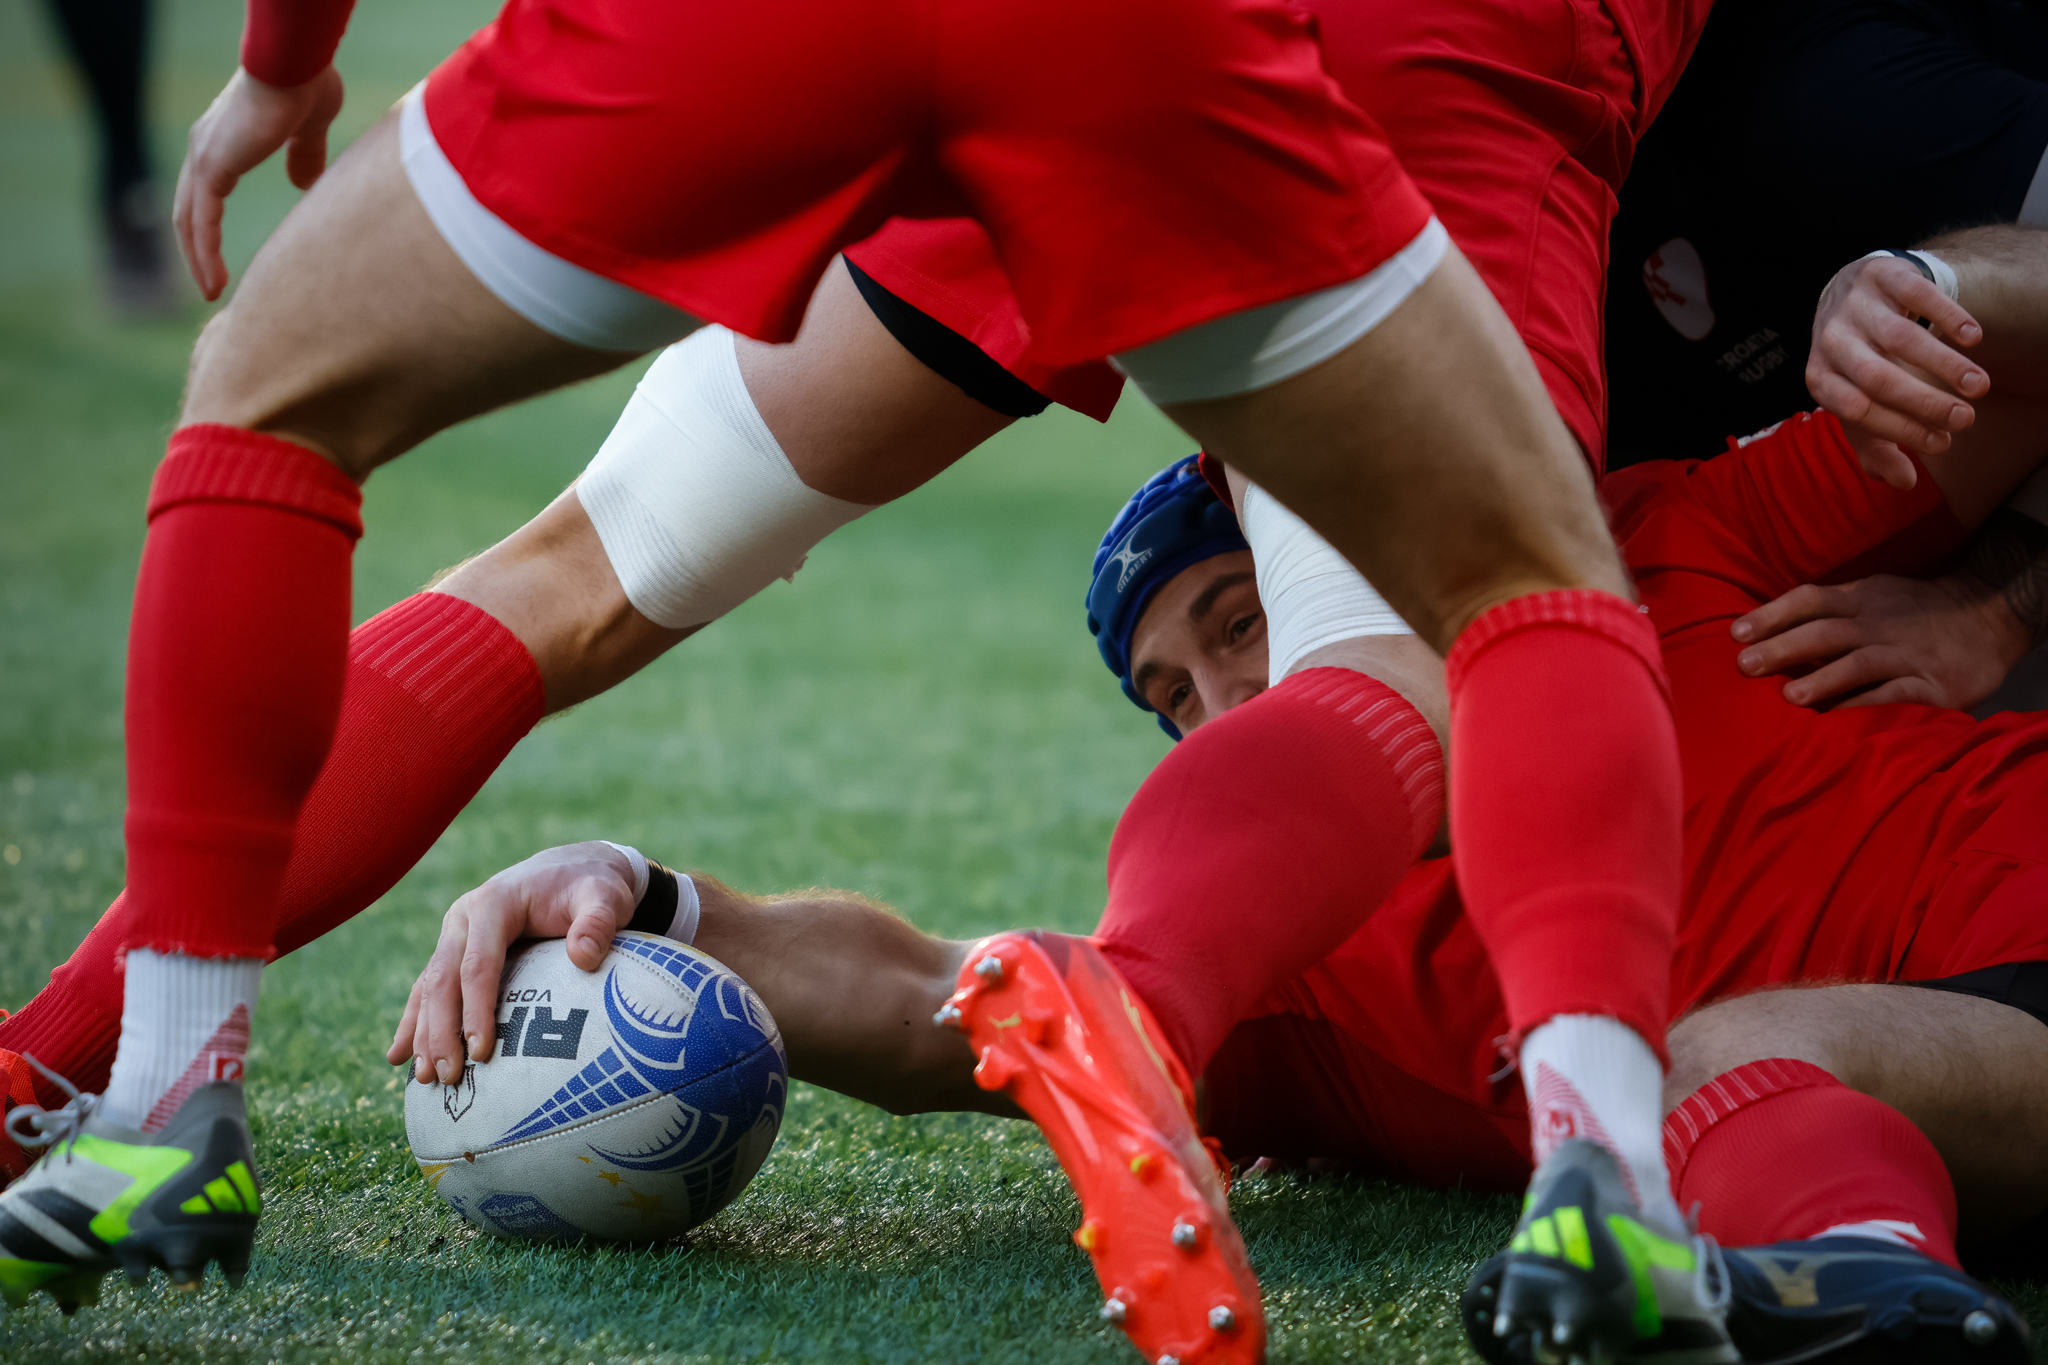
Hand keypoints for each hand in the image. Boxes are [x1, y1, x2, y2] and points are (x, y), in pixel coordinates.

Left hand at [173, 65, 345, 299]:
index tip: (221, 257)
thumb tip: (303, 184)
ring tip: (212, 292)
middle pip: (188, 212)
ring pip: (189, 221)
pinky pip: (201, 221)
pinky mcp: (213, 167)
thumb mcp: (308, 131)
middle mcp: (204, 149)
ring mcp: (204, 158)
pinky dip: (204, 253)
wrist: (295, 66)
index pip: (204, 194)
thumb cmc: (305, 85)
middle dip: (196, 250)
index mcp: (222, 142)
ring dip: (198, 260)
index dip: (208, 227)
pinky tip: (214, 280)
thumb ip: (303, 156)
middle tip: (211, 285)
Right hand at [386, 841, 639, 1084]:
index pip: (478, 964)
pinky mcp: (455, 953)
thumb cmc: (590, 888)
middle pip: (443, 980)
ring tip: (423, 1079)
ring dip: (423, 1034)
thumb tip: (584, 957)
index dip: (477, 1008)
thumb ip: (598, 922)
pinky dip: (415, 1022)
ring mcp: (455, 937)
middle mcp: (464, 920)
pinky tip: (400, 1056)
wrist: (572, 871)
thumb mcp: (605, 896)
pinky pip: (428, 990)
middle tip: (448, 1076)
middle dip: (441, 1030)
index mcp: (494, 904)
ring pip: (429, 988)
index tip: (481, 1051)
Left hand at [1731, 574, 2026, 709]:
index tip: (1735, 633)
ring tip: (1788, 698)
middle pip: (1826, 631)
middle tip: (1744, 665)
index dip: (1772, 614)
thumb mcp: (1873, 596)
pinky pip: (1895, 696)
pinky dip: (1865, 706)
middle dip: (1783, 647)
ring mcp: (1907, 653)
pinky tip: (1837, 721)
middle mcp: (1879, 623)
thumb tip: (1765, 634)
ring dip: (1822, 679)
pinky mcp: (1933, 684)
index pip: (1810, 599)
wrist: (1990, 615)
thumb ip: (1828, 611)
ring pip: (1859, 662)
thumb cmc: (1913, 611)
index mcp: (1861, 599)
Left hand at [1807, 255, 1986, 488]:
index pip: (1857, 410)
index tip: (1942, 443)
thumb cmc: (1857, 361)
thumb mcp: (1858, 401)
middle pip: (1878, 378)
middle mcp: (1831, 340)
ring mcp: (1855, 305)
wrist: (1850, 292)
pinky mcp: (1882, 275)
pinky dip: (1949, 318)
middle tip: (1966, 419)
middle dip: (1925, 403)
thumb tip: (1902, 482)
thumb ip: (1875, 444)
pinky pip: (1919, 297)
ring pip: (1902, 339)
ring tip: (1980, 387)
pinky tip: (1972, 339)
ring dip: (1946, 366)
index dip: (1900, 429)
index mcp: (1820, 377)